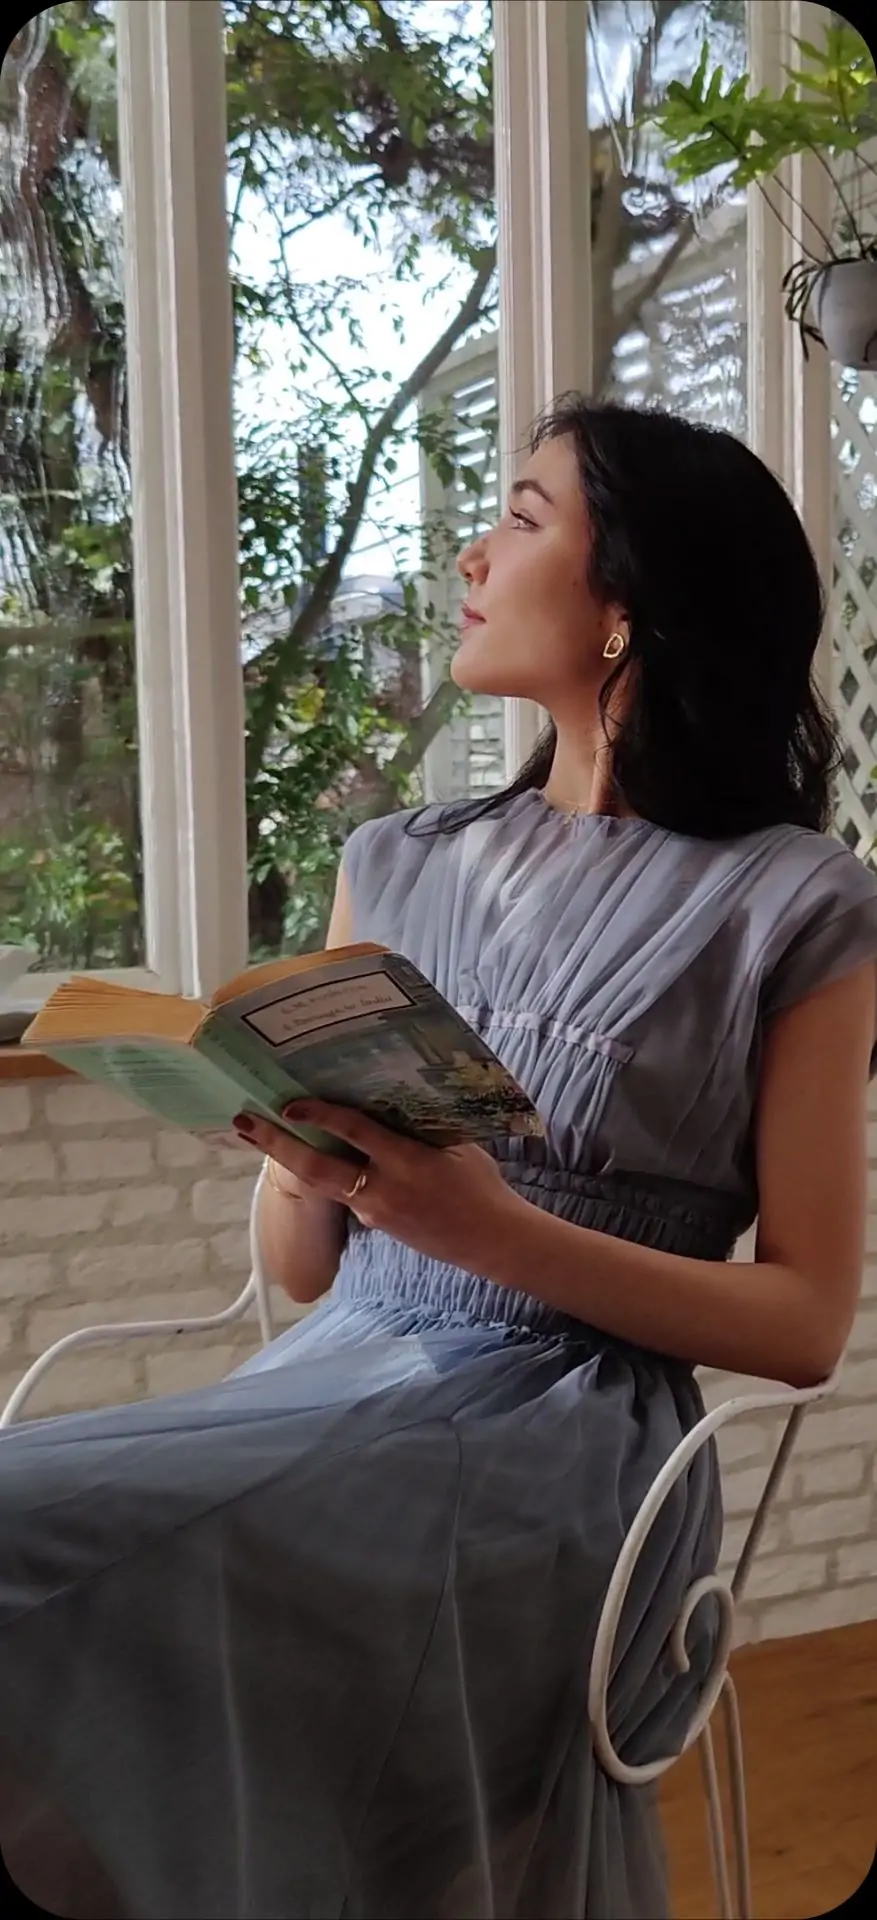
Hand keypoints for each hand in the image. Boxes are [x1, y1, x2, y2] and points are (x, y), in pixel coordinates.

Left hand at [233, 1098, 517, 1275]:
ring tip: (258, 1137)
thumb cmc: (480, 1185)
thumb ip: (418, 1126)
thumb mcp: (455, 1145)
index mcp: (407, 1162)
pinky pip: (342, 1195)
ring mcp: (375, 1212)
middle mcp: (383, 1190)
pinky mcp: (375, 1224)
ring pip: (320, 1185)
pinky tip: (309, 1155)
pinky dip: (322, 1174)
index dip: (320, 1115)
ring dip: (286, 1160)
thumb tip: (385, 1098)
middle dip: (275, 1145)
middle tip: (243, 1121)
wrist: (492, 1240)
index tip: (289, 1102)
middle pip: (315, 1168)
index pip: (355, 1133)